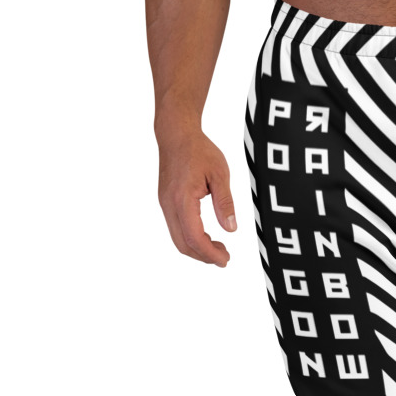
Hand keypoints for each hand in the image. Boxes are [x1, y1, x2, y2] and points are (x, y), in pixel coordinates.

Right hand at [157, 128, 235, 266]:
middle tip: (225, 258)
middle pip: (183, 244)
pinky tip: (207, 236)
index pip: (195, 237)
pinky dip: (191, 238)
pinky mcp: (166, 202)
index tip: (225, 260)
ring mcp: (165, 204)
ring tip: (219, 248)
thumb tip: (231, 229)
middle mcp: (169, 205)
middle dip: (204, 256)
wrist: (176, 134)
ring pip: (178, 239)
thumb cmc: (199, 150)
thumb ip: (225, 203)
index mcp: (182, 199)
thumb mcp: (220, 174)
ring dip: (197, 249)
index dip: (210, 254)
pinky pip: (176, 228)